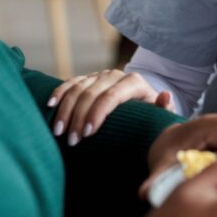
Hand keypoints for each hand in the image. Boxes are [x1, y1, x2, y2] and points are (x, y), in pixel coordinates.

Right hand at [47, 69, 172, 145]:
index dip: (98, 114)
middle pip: (92, 93)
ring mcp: (100, 75)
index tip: (88, 134)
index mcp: (134, 82)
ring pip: (78, 88)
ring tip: (59, 132)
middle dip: (79, 117)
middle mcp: (115, 75)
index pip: (112, 96)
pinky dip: (59, 93)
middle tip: (72, 141)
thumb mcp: (159, 114)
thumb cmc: (150, 115)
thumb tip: (165, 96)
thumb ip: (163, 108)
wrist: (142, 103)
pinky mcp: (88, 78)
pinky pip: (70, 83)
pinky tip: (50, 105)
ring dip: (66, 110)